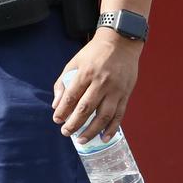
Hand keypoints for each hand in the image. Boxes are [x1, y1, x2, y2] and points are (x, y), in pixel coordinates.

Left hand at [52, 29, 141, 143]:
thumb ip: (63, 82)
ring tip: (82, 140)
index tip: (57, 120)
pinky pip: (119, 115)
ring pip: (103, 116)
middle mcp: (101, 82)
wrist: (121, 41)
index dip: (63, 111)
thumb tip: (56, 105)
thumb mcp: (75, 61)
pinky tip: (103, 138)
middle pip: (86, 108)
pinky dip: (112, 129)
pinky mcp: (126, 93)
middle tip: (66, 133)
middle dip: (74, 124)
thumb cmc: (94, 52)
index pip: (71, 96)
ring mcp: (115, 89)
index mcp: (86, 72)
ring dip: (92, 131)